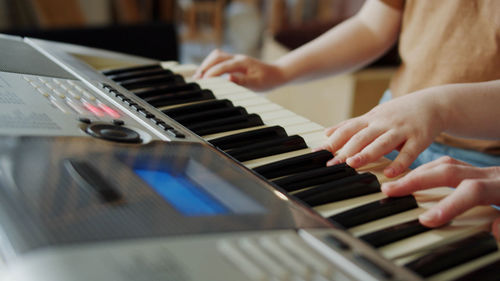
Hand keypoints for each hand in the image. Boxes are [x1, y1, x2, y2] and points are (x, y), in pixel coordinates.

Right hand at [193, 49, 285, 90]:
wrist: (277, 74)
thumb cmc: (268, 80)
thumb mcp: (257, 84)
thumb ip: (242, 81)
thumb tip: (228, 78)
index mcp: (242, 63)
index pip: (221, 66)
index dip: (211, 74)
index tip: (202, 82)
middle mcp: (237, 58)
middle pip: (216, 57)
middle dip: (205, 67)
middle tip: (197, 79)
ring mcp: (236, 59)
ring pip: (217, 56)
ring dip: (207, 64)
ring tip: (199, 77)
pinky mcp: (236, 62)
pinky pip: (220, 59)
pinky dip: (211, 65)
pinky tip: (208, 74)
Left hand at [318, 89, 446, 176]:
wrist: (433, 104)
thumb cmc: (398, 113)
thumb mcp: (373, 115)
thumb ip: (350, 125)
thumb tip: (326, 132)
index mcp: (371, 119)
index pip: (348, 129)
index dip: (333, 141)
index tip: (318, 153)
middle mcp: (383, 123)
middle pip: (362, 136)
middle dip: (345, 150)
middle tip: (331, 163)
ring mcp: (401, 130)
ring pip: (382, 142)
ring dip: (366, 153)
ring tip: (352, 164)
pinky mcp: (419, 138)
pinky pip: (409, 152)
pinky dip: (399, 162)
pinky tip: (390, 173)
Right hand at [382, 156, 499, 239]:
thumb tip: (494, 226)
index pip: (472, 192)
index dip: (449, 204)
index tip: (426, 220)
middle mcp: (491, 176)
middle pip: (450, 170)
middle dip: (418, 180)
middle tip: (391, 191)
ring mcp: (484, 173)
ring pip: (447, 165)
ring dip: (419, 173)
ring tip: (396, 184)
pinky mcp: (480, 176)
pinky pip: (449, 167)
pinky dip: (429, 172)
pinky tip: (416, 179)